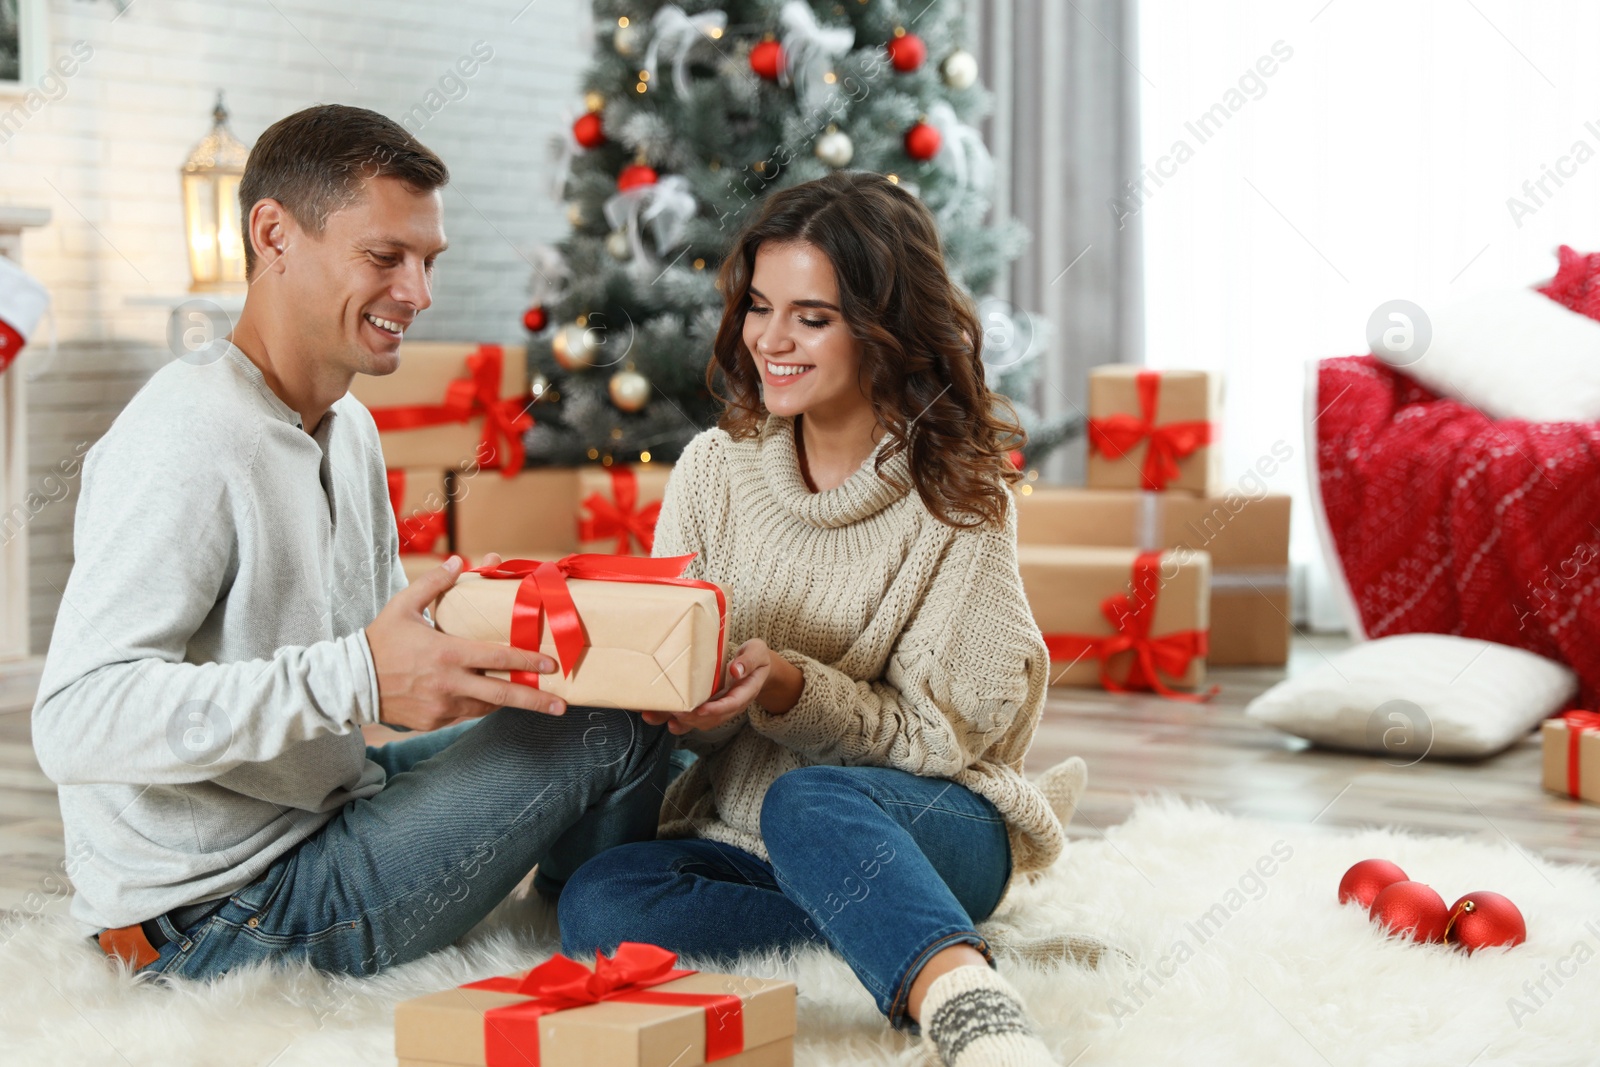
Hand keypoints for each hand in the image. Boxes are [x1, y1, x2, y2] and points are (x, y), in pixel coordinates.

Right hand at [366, 553, 563, 730]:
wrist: (349, 683)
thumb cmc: (379, 641)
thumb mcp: (403, 605)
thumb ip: (433, 583)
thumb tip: (458, 561)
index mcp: (447, 653)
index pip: (498, 657)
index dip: (527, 661)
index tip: (550, 664)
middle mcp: (449, 684)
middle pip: (502, 695)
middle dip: (535, 700)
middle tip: (560, 705)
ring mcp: (441, 707)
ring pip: (486, 707)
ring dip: (506, 702)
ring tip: (529, 699)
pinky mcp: (433, 721)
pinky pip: (464, 715)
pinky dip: (477, 706)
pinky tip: (487, 699)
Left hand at [640, 638, 802, 735]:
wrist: (755, 668)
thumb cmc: (755, 657)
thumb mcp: (757, 653)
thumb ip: (749, 661)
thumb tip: (736, 671)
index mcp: (745, 692)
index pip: (732, 704)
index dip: (716, 709)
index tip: (701, 710)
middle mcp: (730, 704)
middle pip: (712, 719)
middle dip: (692, 719)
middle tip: (675, 712)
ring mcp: (717, 707)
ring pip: (699, 721)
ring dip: (679, 722)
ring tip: (661, 718)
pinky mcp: (706, 705)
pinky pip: (690, 716)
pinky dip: (673, 718)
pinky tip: (656, 716)